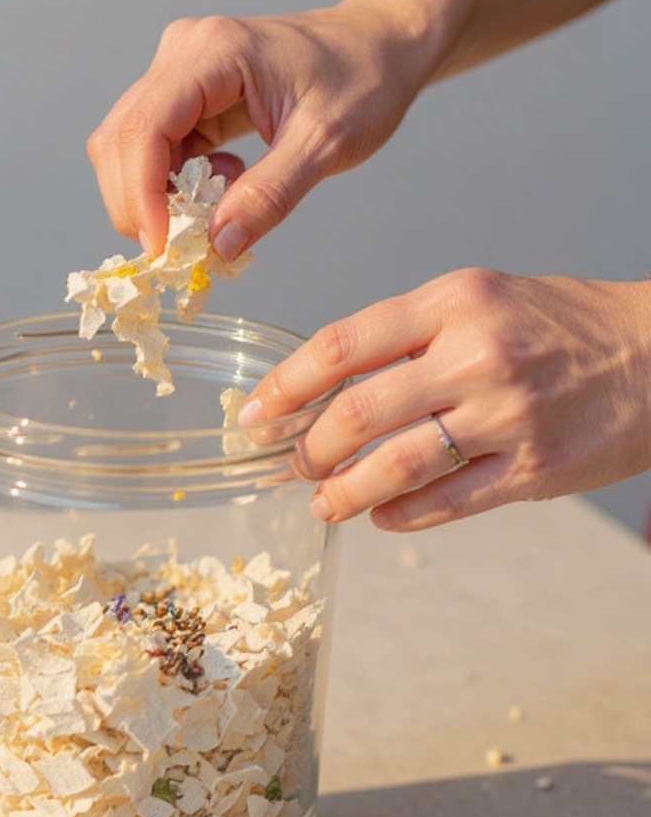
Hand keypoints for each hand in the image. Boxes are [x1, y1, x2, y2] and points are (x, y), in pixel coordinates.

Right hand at [87, 0, 442, 257]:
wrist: (380, 46)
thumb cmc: (363, 77)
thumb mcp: (326, 144)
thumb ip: (270, 196)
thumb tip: (218, 246)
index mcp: (214, 53)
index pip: (143, 129)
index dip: (141, 197)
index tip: (163, 248)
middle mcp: (184, 56)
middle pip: (119, 141)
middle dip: (139, 206)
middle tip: (179, 249)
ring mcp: (180, 75)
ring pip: (128, 150)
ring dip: (155, 199)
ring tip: (212, 210)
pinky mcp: (187, 99)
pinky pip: (154, 153)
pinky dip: (174, 189)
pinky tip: (221, 187)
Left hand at [238, 269, 650, 530]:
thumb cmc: (560, 324)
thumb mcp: (480, 301)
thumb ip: (407, 337)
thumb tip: (327, 387)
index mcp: (454, 302)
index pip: (342, 344)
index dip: (286, 385)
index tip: (256, 413)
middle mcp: (476, 355)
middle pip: (357, 413)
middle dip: (310, 449)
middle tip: (295, 465)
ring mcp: (507, 416)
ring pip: (394, 466)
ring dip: (344, 493)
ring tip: (325, 502)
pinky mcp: (534, 469)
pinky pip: (445, 503)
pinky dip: (399, 515)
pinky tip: (380, 516)